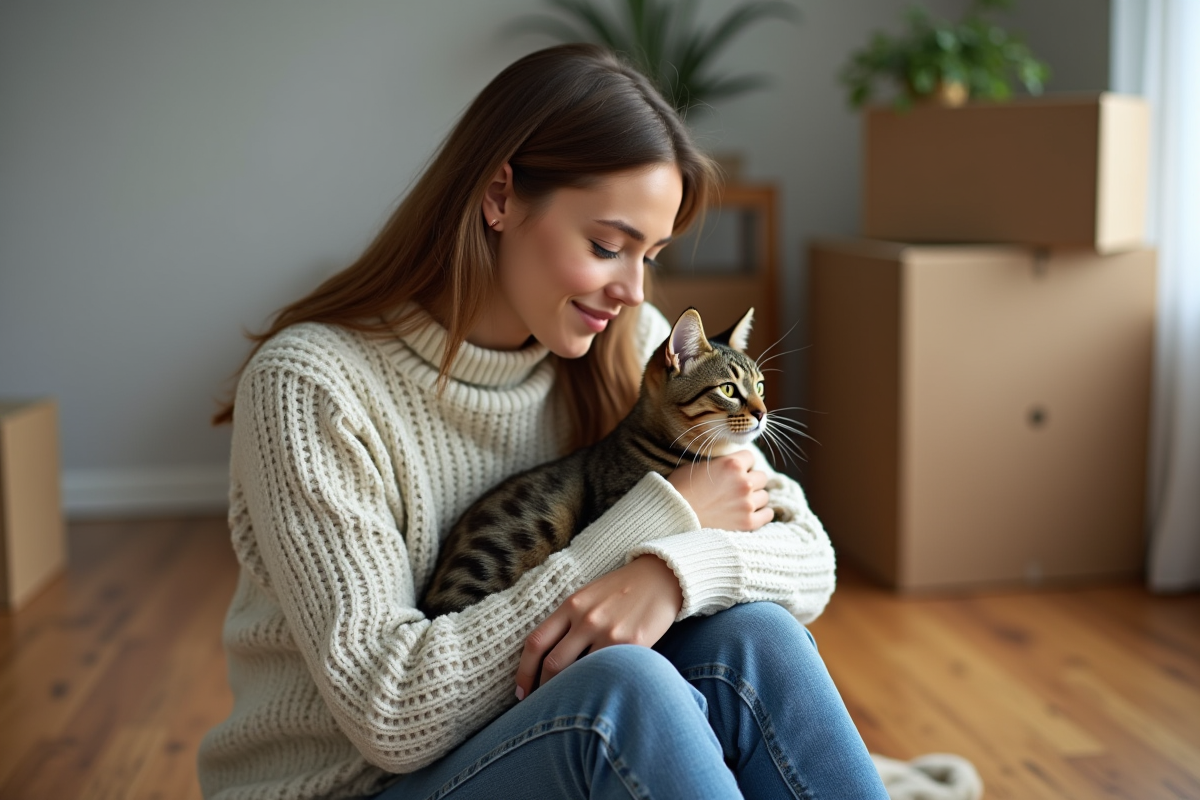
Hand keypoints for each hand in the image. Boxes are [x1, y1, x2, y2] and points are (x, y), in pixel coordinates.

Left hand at [515, 555, 681, 697]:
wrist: (662, 577)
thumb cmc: (620, 591)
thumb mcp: (587, 597)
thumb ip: (567, 622)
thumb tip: (544, 661)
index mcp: (571, 605)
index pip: (536, 643)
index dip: (523, 673)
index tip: (520, 693)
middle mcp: (587, 618)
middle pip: (552, 664)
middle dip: (542, 691)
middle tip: (539, 708)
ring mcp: (610, 632)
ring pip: (578, 674)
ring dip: (568, 695)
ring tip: (565, 709)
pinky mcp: (634, 644)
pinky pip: (608, 673)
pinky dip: (597, 688)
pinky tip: (597, 697)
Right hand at [668, 449, 773, 530]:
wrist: (674, 517)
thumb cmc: (680, 490)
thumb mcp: (695, 467)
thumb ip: (717, 464)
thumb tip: (724, 466)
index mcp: (732, 464)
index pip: (751, 457)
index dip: (742, 464)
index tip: (735, 471)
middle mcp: (744, 482)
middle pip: (762, 477)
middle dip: (751, 480)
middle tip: (738, 488)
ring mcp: (748, 503)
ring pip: (764, 496)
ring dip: (755, 498)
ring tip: (741, 502)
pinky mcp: (748, 523)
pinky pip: (767, 514)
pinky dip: (761, 513)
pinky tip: (752, 513)